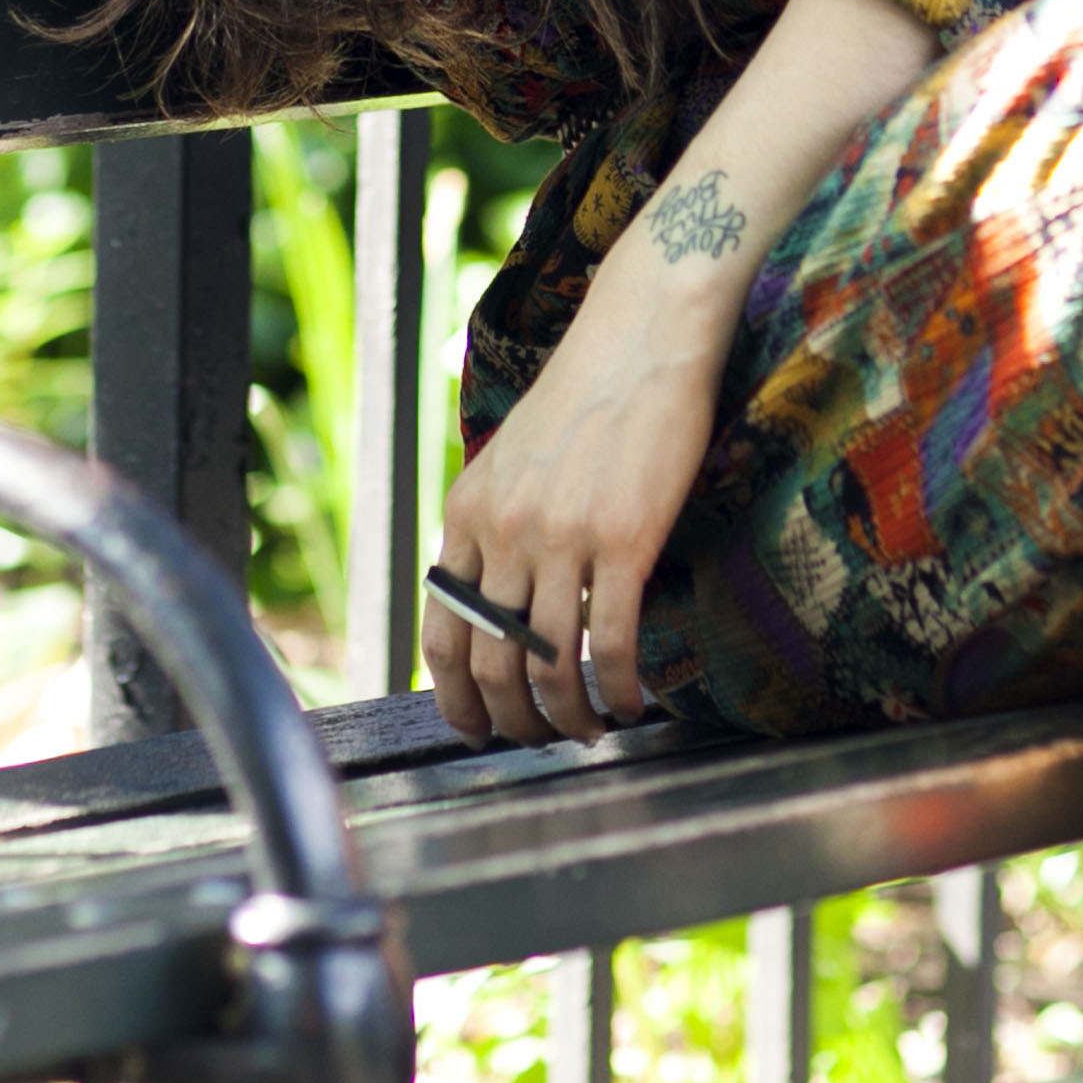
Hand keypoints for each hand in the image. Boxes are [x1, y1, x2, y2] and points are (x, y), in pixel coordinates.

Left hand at [423, 294, 718, 746]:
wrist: (640, 340)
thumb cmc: (583, 400)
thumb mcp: (509, 462)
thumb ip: (493, 527)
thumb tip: (495, 605)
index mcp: (467, 513)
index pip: (442, 632)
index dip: (455, 697)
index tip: (477, 728)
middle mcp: (504, 530)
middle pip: (491, 662)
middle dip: (513, 721)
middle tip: (539, 742)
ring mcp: (561, 536)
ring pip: (548, 663)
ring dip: (568, 717)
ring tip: (592, 731)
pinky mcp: (623, 539)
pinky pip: (610, 643)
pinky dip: (619, 689)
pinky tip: (634, 704)